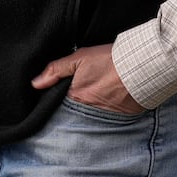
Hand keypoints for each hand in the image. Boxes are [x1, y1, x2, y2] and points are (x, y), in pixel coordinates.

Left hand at [30, 43, 144, 114]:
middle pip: (75, 112)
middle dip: (75, 106)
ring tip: (95, 96)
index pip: (60, 105)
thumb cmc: (109, 60)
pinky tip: (109, 100)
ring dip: (91, 108)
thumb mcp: (79, 58)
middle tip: (80, 94)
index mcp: (76, 98)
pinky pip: (108, 117)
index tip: (59, 93)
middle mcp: (89, 112)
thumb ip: (55, 70)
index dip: (58, 99)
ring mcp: (106, 116)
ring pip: (91, 116)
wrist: (140, 66)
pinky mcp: (121, 117)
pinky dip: (107, 110)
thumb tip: (35, 84)